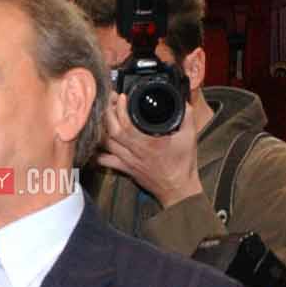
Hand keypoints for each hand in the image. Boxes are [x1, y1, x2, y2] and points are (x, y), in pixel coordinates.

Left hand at [94, 91, 204, 206]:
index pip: (126, 125)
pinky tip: (96, 141)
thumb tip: (185, 102)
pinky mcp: (125, 169)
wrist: (177, 189)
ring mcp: (127, 161)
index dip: (120, 109)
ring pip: (106, 143)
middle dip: (107, 113)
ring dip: (102, 127)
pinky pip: (104, 160)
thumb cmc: (182, 165)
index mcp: (148, 144)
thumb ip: (187, 117)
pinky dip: (97, 151)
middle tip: (110, 100)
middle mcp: (134, 153)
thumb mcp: (189, 138)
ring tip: (105, 114)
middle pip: (111, 132)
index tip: (121, 97)